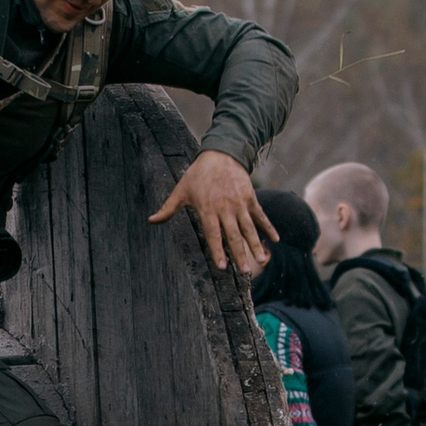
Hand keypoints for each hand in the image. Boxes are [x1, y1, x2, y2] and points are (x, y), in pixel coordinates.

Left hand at [149, 149, 275, 272]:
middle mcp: (225, 208)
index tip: (222, 266)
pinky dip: (269, 227)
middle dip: (239, 254)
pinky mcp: (251, 198)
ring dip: (255, 245)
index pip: (213, 234)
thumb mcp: (181, 190)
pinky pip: (261, 216)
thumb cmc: (198, 174)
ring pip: (249, 228)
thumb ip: (167, 209)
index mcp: (208, 209)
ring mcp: (240, 204)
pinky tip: (275, 240)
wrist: (221, 154)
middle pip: (233, 235)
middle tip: (245, 271)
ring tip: (262, 260)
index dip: (217, 250)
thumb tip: (150, 221)